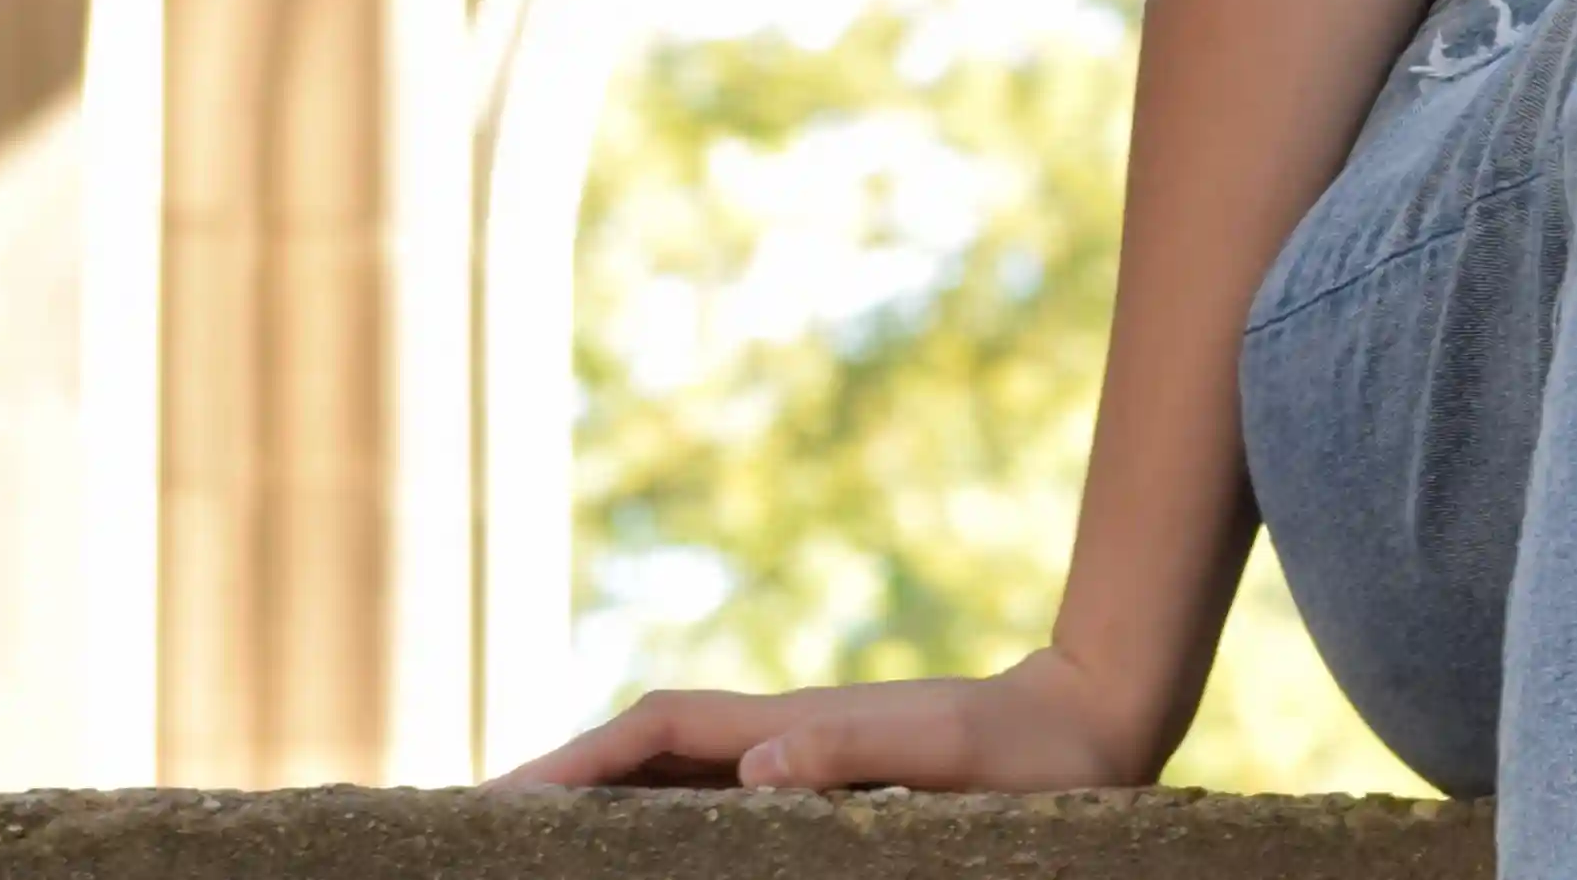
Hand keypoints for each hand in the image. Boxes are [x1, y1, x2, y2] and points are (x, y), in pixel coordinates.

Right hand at [489, 644, 1157, 792]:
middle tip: (481, 827)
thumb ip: (855, 753)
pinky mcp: (835, 784)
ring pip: (680, 776)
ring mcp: (808, 757)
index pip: (659, 732)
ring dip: (609, 802)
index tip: (499, 796)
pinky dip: (668, 817)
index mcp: (797, 726)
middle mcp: (788, 736)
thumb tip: (751, 767)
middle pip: (649, 751)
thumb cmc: (1027, 752)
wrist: (1095, 722)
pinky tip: (649, 854)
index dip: (577, 761)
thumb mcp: (943, 751)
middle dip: (566, 781)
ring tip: (535, 845)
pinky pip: (724, 800)